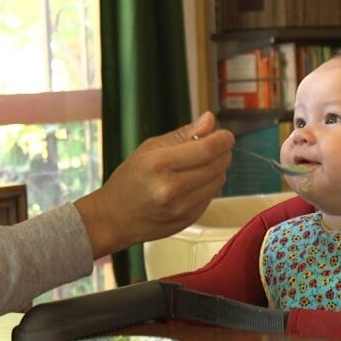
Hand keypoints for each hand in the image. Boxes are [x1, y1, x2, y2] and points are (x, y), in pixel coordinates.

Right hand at [75, 112, 233, 257]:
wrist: (114, 219)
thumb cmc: (130, 179)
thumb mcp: (149, 149)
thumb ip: (182, 135)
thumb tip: (209, 120)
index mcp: (160, 164)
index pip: (207, 149)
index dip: (223, 139)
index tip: (225, 135)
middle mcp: (172, 188)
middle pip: (217, 165)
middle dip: (222, 152)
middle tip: (215, 146)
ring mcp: (182, 208)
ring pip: (218, 181)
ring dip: (217, 169)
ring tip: (200, 165)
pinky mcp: (188, 220)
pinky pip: (210, 197)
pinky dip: (208, 186)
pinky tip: (192, 183)